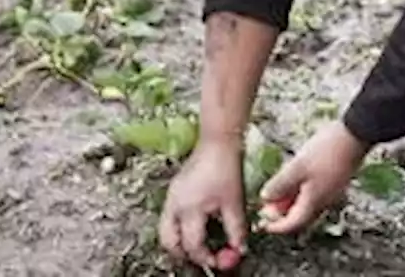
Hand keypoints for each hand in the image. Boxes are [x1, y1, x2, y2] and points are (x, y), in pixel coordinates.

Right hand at [158, 138, 246, 269]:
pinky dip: (179, 227)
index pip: (192, 245)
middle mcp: (175, 205)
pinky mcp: (174, 191)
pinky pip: (169, 217)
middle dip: (184, 254)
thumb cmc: (224, 168)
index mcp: (189, 209)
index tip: (220, 260)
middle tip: (202, 257)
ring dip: (179, 241)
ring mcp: (171, 197)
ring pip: (165, 230)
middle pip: (169, 242)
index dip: (206, 258)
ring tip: (198, 244)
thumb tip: (239, 248)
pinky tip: (196, 225)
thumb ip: (236, 230)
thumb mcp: (234, 203)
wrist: (216, 143)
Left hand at [258, 120, 369, 233]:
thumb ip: (280, 184)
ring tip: (274, 194)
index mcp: (314, 201)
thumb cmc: (326, 150)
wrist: (354, 135)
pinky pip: (313, 195)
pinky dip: (299, 194)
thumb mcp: (297, 167)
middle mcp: (324, 201)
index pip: (293, 224)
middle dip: (281, 216)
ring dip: (289, 204)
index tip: (263, 224)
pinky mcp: (333, 181)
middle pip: (300, 217)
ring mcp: (330, 192)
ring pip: (306, 205)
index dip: (276, 226)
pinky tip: (290, 182)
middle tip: (265, 208)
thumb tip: (265, 198)